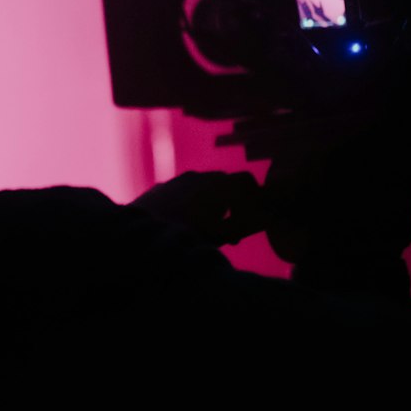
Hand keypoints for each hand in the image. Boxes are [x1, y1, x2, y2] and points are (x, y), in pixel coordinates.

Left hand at [130, 170, 264, 244]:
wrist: (145, 231)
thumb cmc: (189, 233)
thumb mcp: (223, 234)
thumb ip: (246, 225)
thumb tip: (266, 218)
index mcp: (220, 184)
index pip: (246, 180)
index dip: (253, 196)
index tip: (254, 214)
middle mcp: (201, 176)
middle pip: (225, 183)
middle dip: (231, 202)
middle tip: (230, 228)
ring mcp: (180, 180)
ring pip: (202, 187)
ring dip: (209, 202)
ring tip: (205, 227)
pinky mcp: (163, 187)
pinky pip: (183, 191)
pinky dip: (189, 203)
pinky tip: (183, 222)